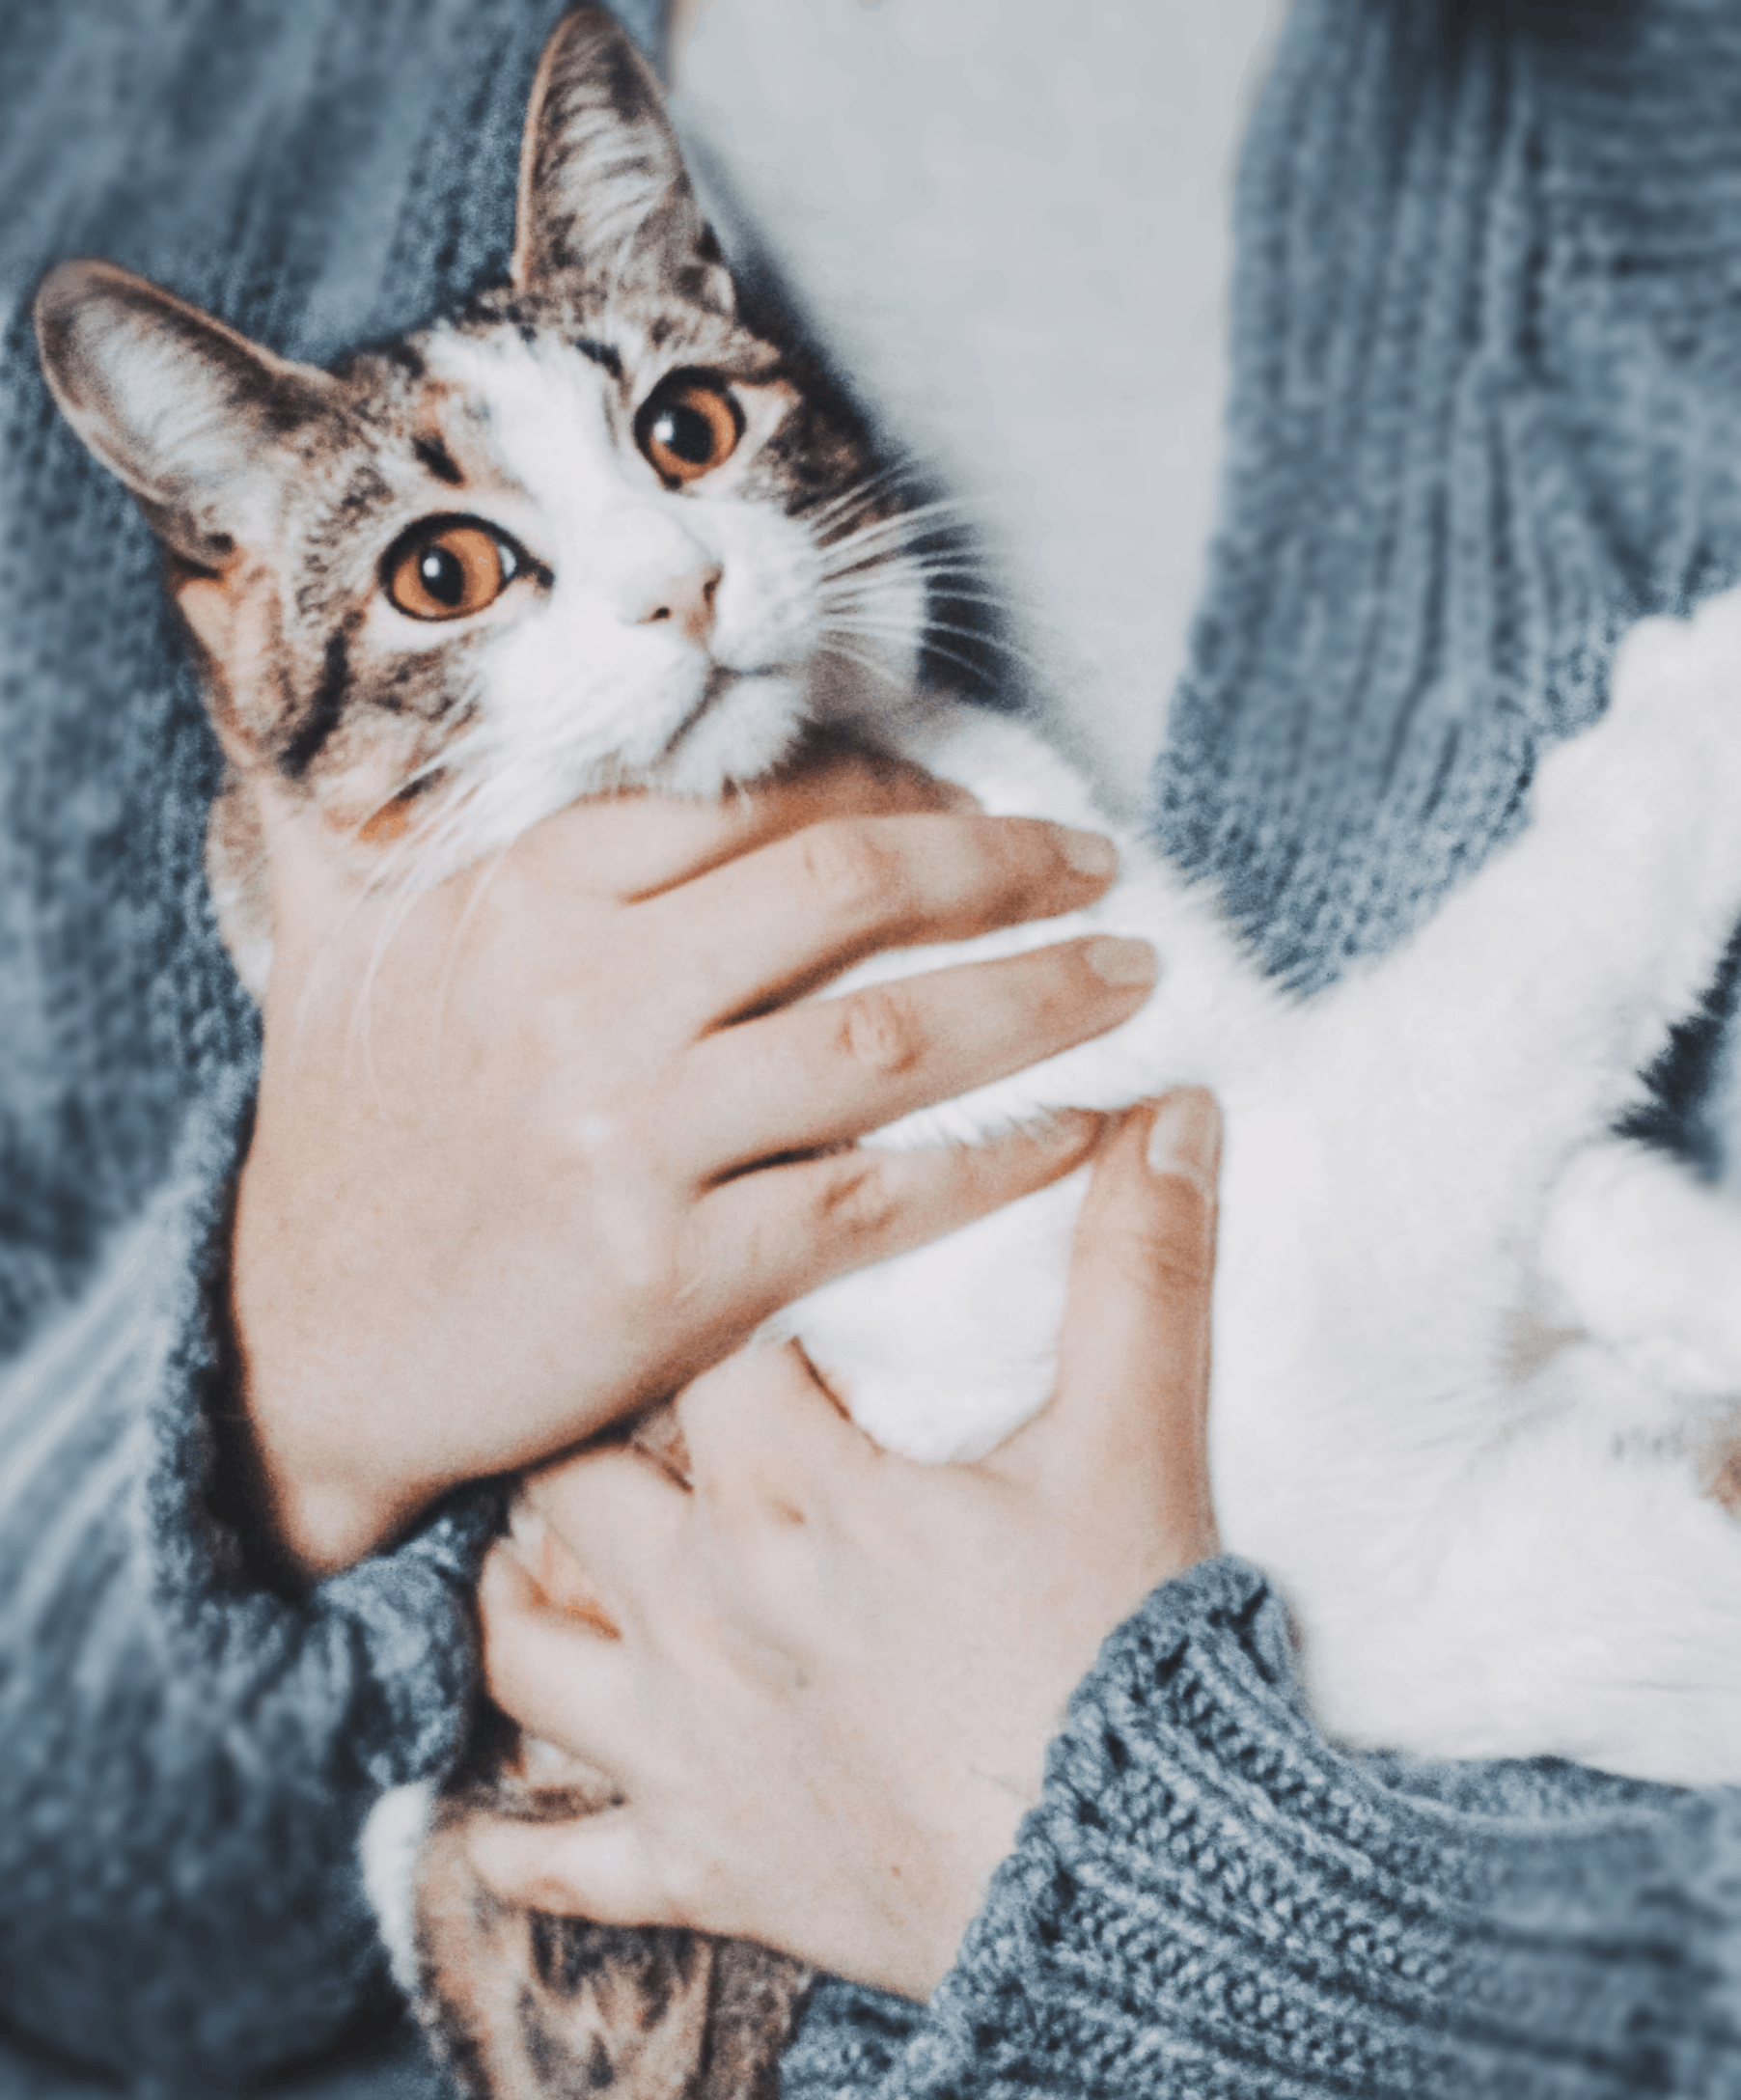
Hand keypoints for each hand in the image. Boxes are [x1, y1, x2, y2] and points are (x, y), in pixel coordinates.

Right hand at [229, 758, 1151, 1574]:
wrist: (310, 1353)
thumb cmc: (347, 1147)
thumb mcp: (335, 956)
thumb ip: (351, 821)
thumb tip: (264, 657)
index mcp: (526, 897)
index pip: (759, 802)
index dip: (902, 792)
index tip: (984, 806)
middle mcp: (586, 996)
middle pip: (850, 888)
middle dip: (1006, 863)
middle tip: (1103, 864)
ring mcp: (634, 1137)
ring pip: (890, 1035)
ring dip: (1038, 996)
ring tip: (1131, 978)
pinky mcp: (677, 1273)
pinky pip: (879, 1195)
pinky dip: (998, 1157)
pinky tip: (1082, 1130)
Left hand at [467, 1091, 1220, 2000]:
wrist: (1134, 1890)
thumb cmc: (1129, 1662)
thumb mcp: (1140, 1447)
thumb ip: (1142, 1267)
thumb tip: (1171, 1099)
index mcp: (789, 1488)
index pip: (692, 1343)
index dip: (708, 1301)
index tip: (731, 1288)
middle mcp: (699, 1605)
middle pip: (570, 1481)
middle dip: (583, 1438)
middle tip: (606, 1413)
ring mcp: (685, 1748)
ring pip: (522, 1653)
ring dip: (515, 1599)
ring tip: (535, 1563)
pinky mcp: (705, 1872)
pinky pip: (565, 1866)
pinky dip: (516, 1849)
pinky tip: (489, 1833)